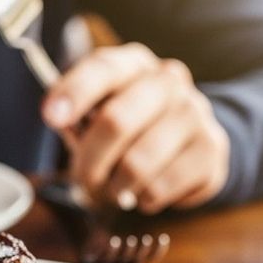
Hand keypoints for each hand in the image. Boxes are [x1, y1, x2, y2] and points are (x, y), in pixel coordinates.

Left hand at [41, 42, 228, 213]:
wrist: (191, 144)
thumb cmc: (130, 129)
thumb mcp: (98, 116)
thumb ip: (76, 118)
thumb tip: (62, 122)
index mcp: (133, 64)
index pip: (103, 69)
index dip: (74, 93)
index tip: (51, 116)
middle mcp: (168, 80)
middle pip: (116, 120)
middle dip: (89, 160)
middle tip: (81, 181)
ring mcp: (195, 112)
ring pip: (137, 163)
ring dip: (116, 186)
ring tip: (117, 189)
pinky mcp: (211, 149)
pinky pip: (161, 186)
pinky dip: (143, 199)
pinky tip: (146, 191)